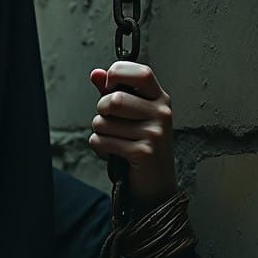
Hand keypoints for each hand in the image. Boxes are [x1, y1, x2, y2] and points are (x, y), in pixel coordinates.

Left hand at [88, 60, 176, 209]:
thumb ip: (113, 92)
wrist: (156, 185)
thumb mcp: (131, 116)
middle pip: (114, 99)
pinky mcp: (143, 152)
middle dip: (100, 112)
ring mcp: (154, 133)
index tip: (108, 85)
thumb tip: (96, 74)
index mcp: (160, 100)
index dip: (118, 74)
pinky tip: (111, 153)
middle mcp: (161, 114)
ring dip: (98, 133)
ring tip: (113, 140)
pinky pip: (102, 141)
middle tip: (107, 122)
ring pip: (103, 122)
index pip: (141, 72)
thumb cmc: (141, 147)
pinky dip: (99, 148)